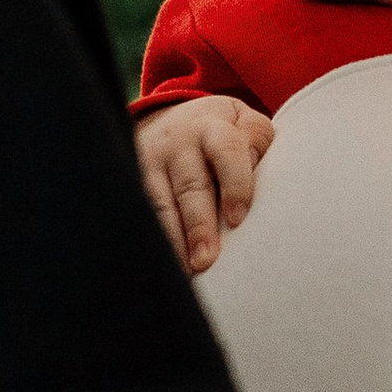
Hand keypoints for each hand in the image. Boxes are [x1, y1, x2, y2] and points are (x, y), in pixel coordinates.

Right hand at [137, 96, 274, 273]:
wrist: (173, 121)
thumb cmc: (220, 132)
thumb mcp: (244, 123)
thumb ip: (257, 142)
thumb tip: (260, 173)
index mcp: (213, 128)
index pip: (226, 153)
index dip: (234, 185)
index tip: (237, 219)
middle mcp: (178, 145)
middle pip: (190, 186)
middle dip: (198, 225)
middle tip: (206, 259)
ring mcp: (151, 163)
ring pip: (159, 204)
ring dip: (173, 239)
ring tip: (185, 270)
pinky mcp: (132, 180)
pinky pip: (140, 214)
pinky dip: (152, 240)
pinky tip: (163, 263)